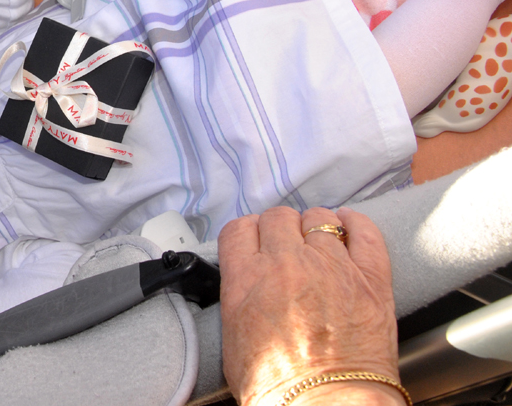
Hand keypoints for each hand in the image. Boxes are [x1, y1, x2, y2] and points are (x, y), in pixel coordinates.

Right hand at [219, 206, 400, 405]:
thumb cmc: (279, 389)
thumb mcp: (233, 339)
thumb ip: (239, 297)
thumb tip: (248, 283)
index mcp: (246, 278)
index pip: (239, 228)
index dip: (247, 234)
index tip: (255, 242)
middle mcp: (287, 264)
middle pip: (278, 217)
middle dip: (280, 229)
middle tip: (286, 247)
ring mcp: (332, 267)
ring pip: (319, 218)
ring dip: (315, 227)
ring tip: (319, 242)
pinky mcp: (371, 279)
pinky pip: (364, 232)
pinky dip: (356, 223)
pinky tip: (350, 225)